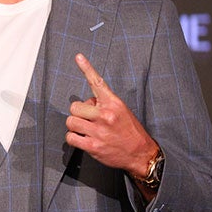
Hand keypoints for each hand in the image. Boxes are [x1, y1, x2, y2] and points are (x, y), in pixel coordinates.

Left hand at [65, 53, 158, 178]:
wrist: (141, 154)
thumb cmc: (130, 132)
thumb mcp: (122, 111)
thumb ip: (103, 104)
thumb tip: (87, 103)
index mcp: (113, 104)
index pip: (97, 83)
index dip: (86, 68)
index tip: (78, 57)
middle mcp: (105, 115)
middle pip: (74, 107)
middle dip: (78, 113)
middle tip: (87, 119)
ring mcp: (98, 131)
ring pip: (70, 122)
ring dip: (75, 126)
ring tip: (87, 129)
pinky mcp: (93, 145)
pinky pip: (71, 137)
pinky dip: (74, 138)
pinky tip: (83, 139)